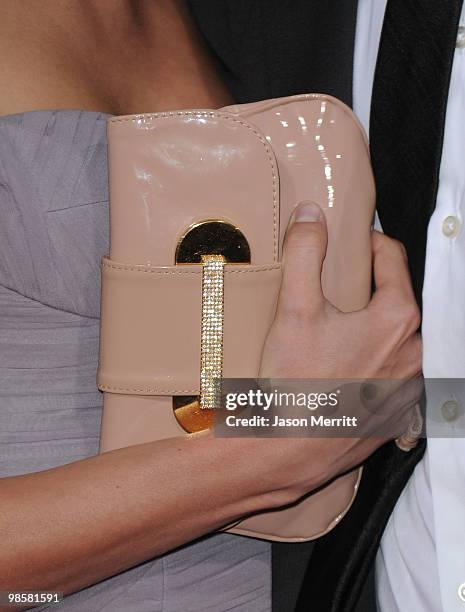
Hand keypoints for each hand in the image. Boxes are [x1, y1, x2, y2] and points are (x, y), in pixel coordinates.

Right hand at [258, 201, 422, 495]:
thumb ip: (304, 252)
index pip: (393, 258)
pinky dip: (375, 359)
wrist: (291, 450)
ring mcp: (409, 384)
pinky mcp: (398, 410)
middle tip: (339, 287)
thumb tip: (310, 213)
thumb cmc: (295, 381)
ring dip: (375, 324)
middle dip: (372, 286)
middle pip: (398, 297)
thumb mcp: (294, 307)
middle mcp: (415, 350)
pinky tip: (344, 366)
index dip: (371, 243)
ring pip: (398, 336)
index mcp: (397, 317)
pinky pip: (393, 370)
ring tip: (339, 328)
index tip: (354, 243)